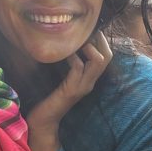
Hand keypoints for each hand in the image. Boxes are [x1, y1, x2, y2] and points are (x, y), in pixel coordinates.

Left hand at [26, 32, 112, 150]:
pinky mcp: (71, 90)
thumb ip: (68, 65)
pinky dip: (72, 56)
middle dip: (99, 40)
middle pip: (107, 57)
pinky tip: (64, 52)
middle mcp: (89, 82)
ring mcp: (82, 87)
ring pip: (98, 61)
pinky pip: (78, 67)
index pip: (106, 56)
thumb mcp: (62, 77)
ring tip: (76, 40)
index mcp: (89, 79)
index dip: (101, 41)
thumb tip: (66, 45)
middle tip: (84, 31)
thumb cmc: (49, 97)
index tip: (88, 29)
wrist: (44, 121)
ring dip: (88, 46)